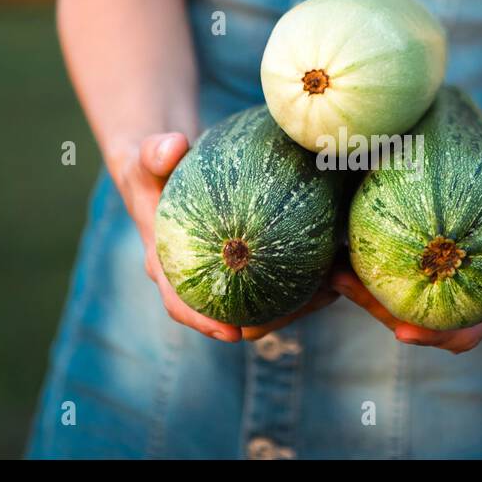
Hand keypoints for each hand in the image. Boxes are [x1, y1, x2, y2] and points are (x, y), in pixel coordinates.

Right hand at [112, 132, 335, 342]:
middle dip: (267, 320)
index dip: (204, 322)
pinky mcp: (248, 265)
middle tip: (302, 307)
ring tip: (330, 289)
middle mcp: (197, 280)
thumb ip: (154, 154)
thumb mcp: (146, 161)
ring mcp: (225, 275)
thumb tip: (172, 147)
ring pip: (260, 304)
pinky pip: (277, 280)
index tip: (232, 334)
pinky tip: (334, 267)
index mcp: (167, 268)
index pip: (181, 305)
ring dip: (295, 302)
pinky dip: (303, 278)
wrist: (165, 172)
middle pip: (231, 315)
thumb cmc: (155, 171)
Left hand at [330, 177, 481, 353]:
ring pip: (399, 305)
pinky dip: (370, 272)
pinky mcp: (429, 273)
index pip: (463, 331)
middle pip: (417, 322)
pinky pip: (396, 280)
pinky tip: (343, 251)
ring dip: (365, 293)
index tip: (402, 332)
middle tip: (344, 283)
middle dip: (379, 310)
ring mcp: (445, 291)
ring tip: (334, 271)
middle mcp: (467, 305)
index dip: (434, 335)